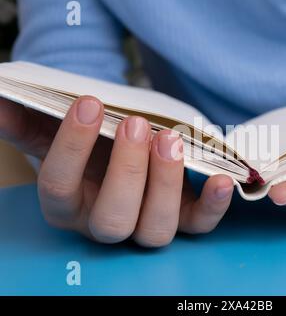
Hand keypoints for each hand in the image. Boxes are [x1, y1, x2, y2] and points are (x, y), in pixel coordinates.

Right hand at [0, 96, 233, 245]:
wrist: (125, 149)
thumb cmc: (93, 142)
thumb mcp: (62, 130)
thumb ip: (32, 120)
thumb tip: (1, 100)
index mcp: (68, 203)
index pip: (59, 187)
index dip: (70, 148)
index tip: (88, 104)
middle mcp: (105, 222)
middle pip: (113, 218)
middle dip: (126, 172)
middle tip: (136, 125)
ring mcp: (146, 224)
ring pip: (155, 229)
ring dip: (165, 185)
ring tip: (169, 140)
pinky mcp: (183, 218)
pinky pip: (200, 226)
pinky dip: (213, 207)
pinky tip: (221, 179)